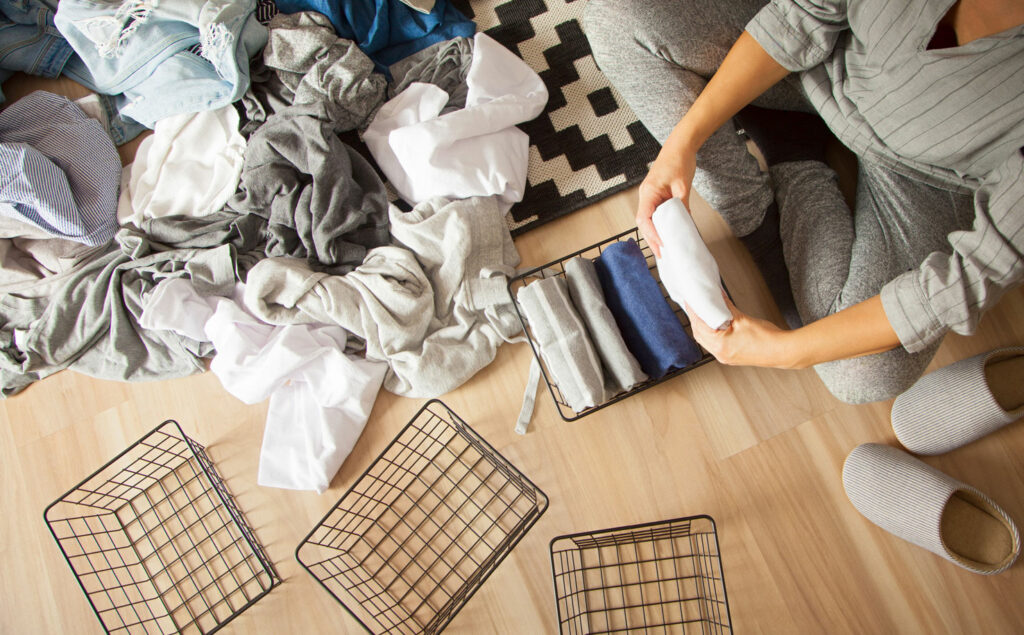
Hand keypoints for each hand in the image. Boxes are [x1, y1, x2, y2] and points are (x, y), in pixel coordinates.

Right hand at [636, 141, 696, 257]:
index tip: (662, 244)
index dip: (652, 233)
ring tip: (663, 249)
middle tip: (662, 254)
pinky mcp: (655, 195)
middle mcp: (645, 194)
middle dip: (651, 239)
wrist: (680, 145)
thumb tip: (685, 224)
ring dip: (654, 234)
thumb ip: (682, 206)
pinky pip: (654, 214)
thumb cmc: (679, 160)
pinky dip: (658, 226)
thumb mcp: (683, 186)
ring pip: (647, 220)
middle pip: (643, 222)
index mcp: (649, 191)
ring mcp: (649, 195)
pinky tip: (665, 234)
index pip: (645, 218)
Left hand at [687, 296, 800, 368]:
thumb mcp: (742, 318)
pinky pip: (714, 344)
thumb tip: (719, 296)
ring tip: (702, 312)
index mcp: (720, 345)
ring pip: (705, 340)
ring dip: (702, 326)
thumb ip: (727, 307)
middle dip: (695, 318)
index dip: (693, 311)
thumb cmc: (766, 338)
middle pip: (699, 334)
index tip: (690, 300)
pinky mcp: (731, 356)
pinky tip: (713, 324)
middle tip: (694, 304)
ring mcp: (725, 357)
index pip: (699, 325)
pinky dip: (710, 333)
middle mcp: (720, 354)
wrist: (782, 351)